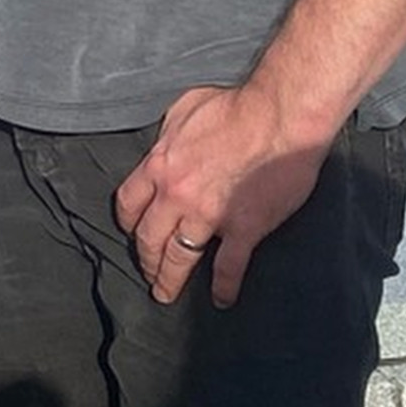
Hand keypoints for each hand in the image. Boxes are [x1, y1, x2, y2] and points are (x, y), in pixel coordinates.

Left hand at [114, 81, 332, 308]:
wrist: (277, 117)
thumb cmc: (234, 107)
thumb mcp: (183, 109)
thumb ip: (167, 133)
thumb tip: (164, 144)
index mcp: (160, 165)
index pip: (128, 203)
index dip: (128, 223)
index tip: (132, 233)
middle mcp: (176, 194)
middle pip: (148, 237)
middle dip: (145, 260)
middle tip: (147, 274)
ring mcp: (209, 215)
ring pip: (179, 257)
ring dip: (170, 279)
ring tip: (166, 294)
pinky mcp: (244, 228)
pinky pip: (229, 266)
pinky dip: (224, 287)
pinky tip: (222, 299)